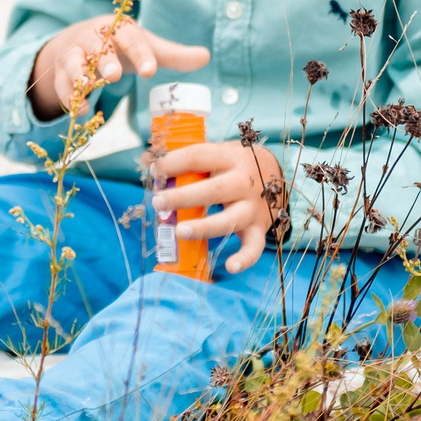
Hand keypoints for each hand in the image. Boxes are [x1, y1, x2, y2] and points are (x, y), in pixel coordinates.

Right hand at [28, 16, 209, 119]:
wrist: (76, 41)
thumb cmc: (119, 46)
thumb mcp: (145, 47)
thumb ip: (173, 55)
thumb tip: (206, 56)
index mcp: (117, 29)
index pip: (130, 38)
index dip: (140, 54)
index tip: (152, 71)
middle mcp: (92, 38)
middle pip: (97, 46)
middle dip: (105, 60)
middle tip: (114, 75)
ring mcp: (74, 54)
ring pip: (73, 64)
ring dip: (79, 78)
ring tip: (89, 91)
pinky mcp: (61, 72)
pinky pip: (62, 85)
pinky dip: (69, 98)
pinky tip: (82, 111)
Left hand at [155, 139, 284, 274]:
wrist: (274, 171)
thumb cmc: (231, 164)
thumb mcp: (213, 153)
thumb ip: (182, 159)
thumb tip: (145, 161)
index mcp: (228, 158)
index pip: (198, 157)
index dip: (173, 163)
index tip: (155, 171)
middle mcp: (243, 182)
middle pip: (214, 190)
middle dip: (183, 197)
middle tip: (158, 202)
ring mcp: (253, 207)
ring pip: (231, 219)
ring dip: (205, 227)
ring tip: (179, 231)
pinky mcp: (259, 228)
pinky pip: (255, 247)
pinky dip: (245, 259)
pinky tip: (230, 267)